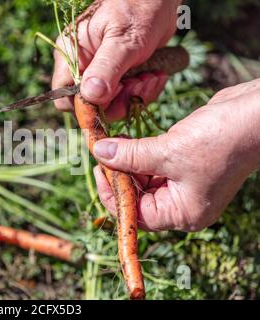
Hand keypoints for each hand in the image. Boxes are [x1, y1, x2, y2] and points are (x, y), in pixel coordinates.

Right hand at [52, 0, 180, 120]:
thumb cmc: (139, 9)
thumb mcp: (123, 40)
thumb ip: (106, 68)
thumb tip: (90, 96)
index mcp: (71, 56)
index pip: (64, 97)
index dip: (85, 106)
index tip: (112, 97)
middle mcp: (83, 68)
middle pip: (91, 106)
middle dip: (118, 102)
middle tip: (139, 84)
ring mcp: (102, 74)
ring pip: (112, 105)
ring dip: (135, 96)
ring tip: (151, 76)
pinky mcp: (120, 78)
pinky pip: (128, 98)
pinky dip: (144, 92)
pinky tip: (155, 75)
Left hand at [93, 79, 259, 231]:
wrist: (256, 114)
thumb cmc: (220, 140)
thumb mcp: (168, 151)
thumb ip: (130, 155)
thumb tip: (99, 152)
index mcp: (183, 213)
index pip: (136, 215)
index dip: (113, 195)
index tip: (98, 171)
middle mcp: (182, 203)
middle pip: (138, 197)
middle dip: (118, 176)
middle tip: (101, 153)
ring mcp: (184, 183)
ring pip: (143, 179)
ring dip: (126, 162)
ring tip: (111, 144)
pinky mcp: (184, 164)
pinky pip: (153, 164)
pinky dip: (138, 154)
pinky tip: (126, 140)